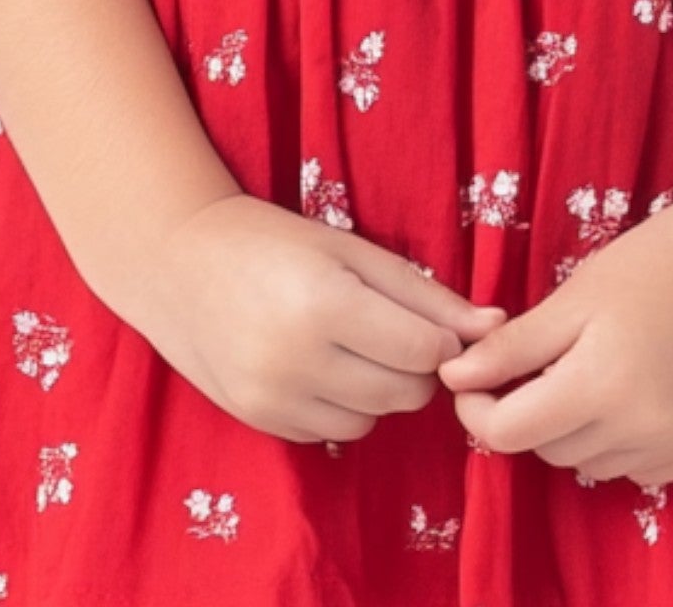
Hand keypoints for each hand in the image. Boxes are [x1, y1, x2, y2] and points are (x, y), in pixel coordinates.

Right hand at [112, 195, 511, 445]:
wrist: (176, 261)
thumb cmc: (273, 241)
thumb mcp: (352, 251)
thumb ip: (426, 294)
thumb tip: (497, 326)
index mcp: (326, 305)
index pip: (424, 352)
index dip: (440, 339)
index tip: (425, 320)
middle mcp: (297, 360)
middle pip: (405, 394)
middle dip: (413, 368)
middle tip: (388, 330)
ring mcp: (274, 397)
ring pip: (372, 419)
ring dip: (376, 389)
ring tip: (347, 344)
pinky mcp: (259, 420)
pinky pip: (332, 431)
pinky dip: (339, 405)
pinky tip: (315, 364)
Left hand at [434, 200, 672, 490]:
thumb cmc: (666, 261)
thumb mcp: (580, 295)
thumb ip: (515, 346)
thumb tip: (452, 377)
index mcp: (602, 385)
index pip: (509, 432)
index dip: (477, 408)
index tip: (471, 379)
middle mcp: (642, 430)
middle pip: (550, 450)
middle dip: (530, 413)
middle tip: (540, 362)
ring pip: (594, 463)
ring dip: (577, 431)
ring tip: (595, 370)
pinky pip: (643, 467)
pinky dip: (625, 441)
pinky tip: (640, 390)